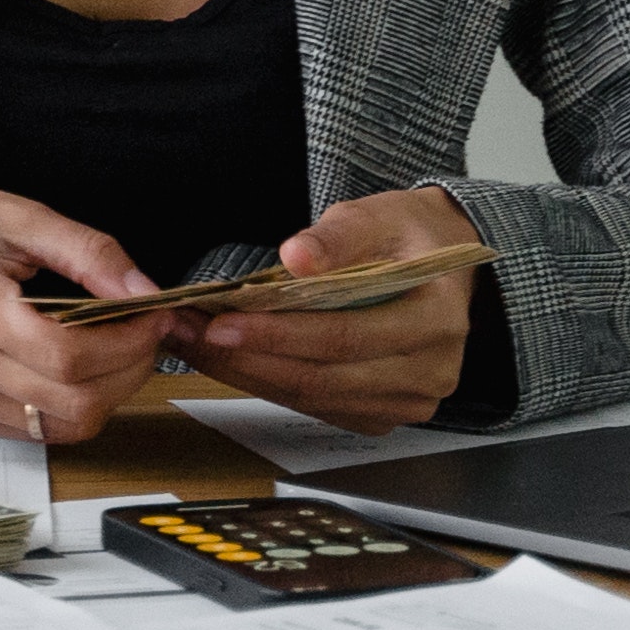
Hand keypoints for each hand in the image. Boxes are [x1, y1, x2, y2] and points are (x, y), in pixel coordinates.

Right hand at [0, 172, 180, 446]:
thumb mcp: (12, 213)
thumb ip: (86, 252)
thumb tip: (144, 290)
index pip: (68, 355)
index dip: (127, 342)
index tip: (151, 315)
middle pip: (73, 403)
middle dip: (129, 371)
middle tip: (143, 331)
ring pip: (60, 426)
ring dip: (105, 394)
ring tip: (114, 347)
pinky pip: (32, 429)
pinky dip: (69, 404)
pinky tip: (75, 364)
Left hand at [179, 186, 481, 431]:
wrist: (442, 266)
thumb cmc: (408, 236)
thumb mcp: (378, 215)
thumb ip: (337, 237)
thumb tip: (294, 258)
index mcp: (437, 319)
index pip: (345, 336)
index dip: (279, 333)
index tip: (222, 320)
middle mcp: (430, 372)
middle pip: (322, 377)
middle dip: (247, 358)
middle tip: (188, 333)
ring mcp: (407, 401)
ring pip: (312, 398)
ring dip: (247, 374)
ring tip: (194, 343)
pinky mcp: (382, 414)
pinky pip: (316, 406)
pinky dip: (268, 383)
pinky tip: (230, 359)